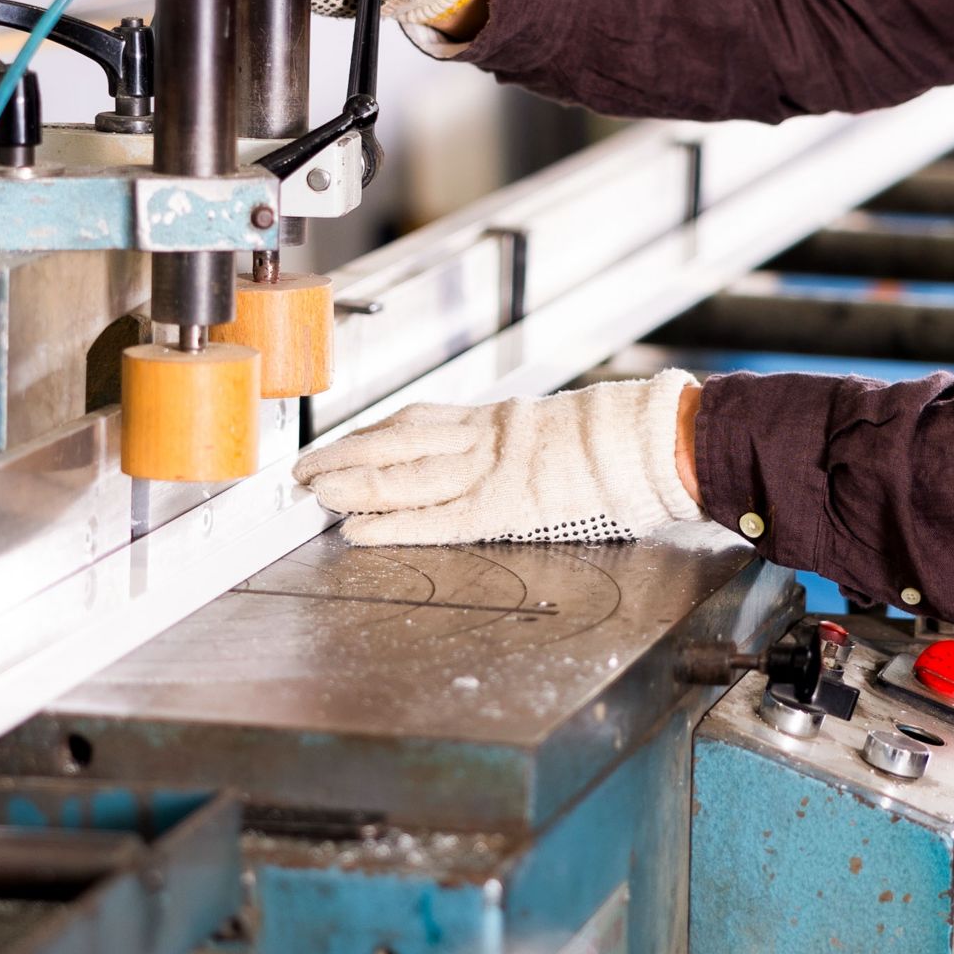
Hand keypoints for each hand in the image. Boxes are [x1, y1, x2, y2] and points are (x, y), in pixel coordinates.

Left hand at [295, 371, 704, 546]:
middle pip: (398, 444)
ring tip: (315, 495)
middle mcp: (488, 439)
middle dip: (346, 456)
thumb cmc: (620, 443)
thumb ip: (523, 443)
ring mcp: (492, 470)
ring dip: (354, 486)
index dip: (372, 435)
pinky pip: (435, 516)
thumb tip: (498, 454)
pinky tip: (358, 532)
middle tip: (304, 469)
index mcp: (502, 421)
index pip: (420, 423)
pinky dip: (392, 524)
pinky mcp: (503, 505)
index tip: (340, 442)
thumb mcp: (563, 430)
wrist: (650, 443)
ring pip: (406, 475)